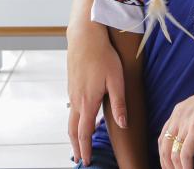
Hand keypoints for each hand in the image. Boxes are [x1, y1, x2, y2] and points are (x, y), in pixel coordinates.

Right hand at [67, 25, 127, 165]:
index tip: (87, 161)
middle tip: (81, 160)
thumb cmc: (103, 55)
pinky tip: (81, 121)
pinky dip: (74, 122)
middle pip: (73, 130)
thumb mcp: (116, 79)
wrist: (85, 36)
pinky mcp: (72, 86)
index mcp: (88, 101)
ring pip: (70, 120)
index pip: (84, 133)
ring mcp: (72, 93)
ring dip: (73, 135)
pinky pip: (72, 109)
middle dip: (77, 147)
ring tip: (79, 145)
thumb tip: (123, 124)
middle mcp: (77, 100)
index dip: (86, 149)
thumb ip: (119, 103)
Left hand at [158, 72, 193, 168]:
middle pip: (164, 147)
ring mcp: (187, 121)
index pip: (163, 138)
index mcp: (180, 110)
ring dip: (177, 168)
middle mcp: (179, 115)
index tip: (171, 167)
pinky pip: (184, 153)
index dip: (164, 156)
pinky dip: (186, 166)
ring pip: (173, 153)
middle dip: (168, 164)